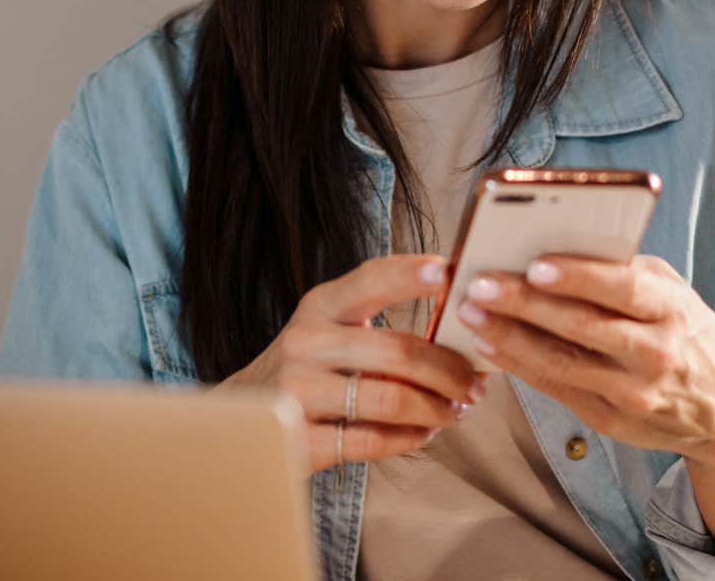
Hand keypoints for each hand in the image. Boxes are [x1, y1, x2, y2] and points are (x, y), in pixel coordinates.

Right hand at [214, 253, 489, 475]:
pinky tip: (423, 433)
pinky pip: (372, 441)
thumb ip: (378, 320)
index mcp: (318, 306)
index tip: (449, 273)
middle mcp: (304, 343)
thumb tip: (460, 323)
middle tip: (475, 383)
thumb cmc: (306, 367)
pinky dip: (410, 438)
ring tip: (456, 411)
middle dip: (449, 370)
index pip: (370, 280)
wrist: (240, 416)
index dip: (411, 275)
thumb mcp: (328, 327)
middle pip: (397, 351)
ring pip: (391, 400)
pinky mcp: (299, 439)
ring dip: (437, 409)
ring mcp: (297, 393)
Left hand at [452, 253, 714, 469]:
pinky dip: (517, 366)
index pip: (624, 288)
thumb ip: (626, 270)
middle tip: (479, 285)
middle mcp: (656, 353)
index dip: (579, 277)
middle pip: (582, 326)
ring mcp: (633, 392)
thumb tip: (559, 243)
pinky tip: (487, 346)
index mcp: (673, 309)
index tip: (535, 264)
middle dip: (525, 305)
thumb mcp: (673, 292)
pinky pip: (556, 389)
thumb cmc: (686, 332)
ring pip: (562, 363)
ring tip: (470, 313)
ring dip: (509, 337)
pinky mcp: (611, 420)